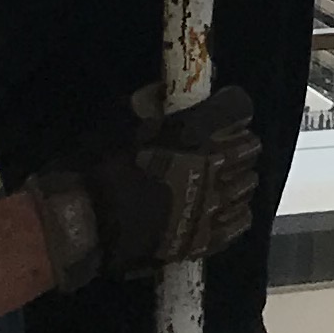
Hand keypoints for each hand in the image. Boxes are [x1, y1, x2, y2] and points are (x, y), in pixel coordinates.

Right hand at [27, 85, 262, 291]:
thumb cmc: (99, 168)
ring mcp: (212, 206)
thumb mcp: (123, 122)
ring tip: (218, 179)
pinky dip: (233, 213)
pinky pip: (237, 223)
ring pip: (247, 185)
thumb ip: (150, 105)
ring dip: (235, 178)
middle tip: (217, 145)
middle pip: (250, 147)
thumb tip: (162, 92)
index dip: (230, 106)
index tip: (220, 108)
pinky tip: (219, 210)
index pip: (239, 108)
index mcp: (197, 132)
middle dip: (236, 142)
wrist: (84, 225)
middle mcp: (214, 167)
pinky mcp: (204, 240)